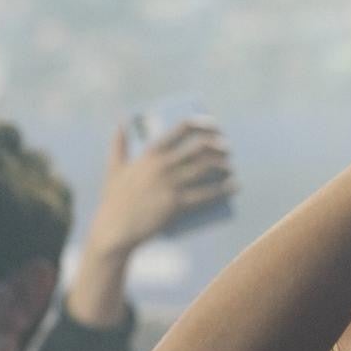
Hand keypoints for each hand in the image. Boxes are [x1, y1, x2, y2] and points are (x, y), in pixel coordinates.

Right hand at [86, 120, 236, 256]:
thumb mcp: (114, 167)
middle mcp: (162, 165)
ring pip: (207, 168)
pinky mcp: (177, 204)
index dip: (203, 124)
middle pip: (200, 147)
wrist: (114, 230)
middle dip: (218, 145)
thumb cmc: (114, 199)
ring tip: (231, 167)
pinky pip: (207, 194)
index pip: (182, 129)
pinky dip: (224, 189)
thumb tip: (120, 119)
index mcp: (150, 153)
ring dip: (224, 165)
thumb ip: (118, 143)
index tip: (215, 125)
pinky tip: (235, 186)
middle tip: (227, 148)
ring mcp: (171, 184)